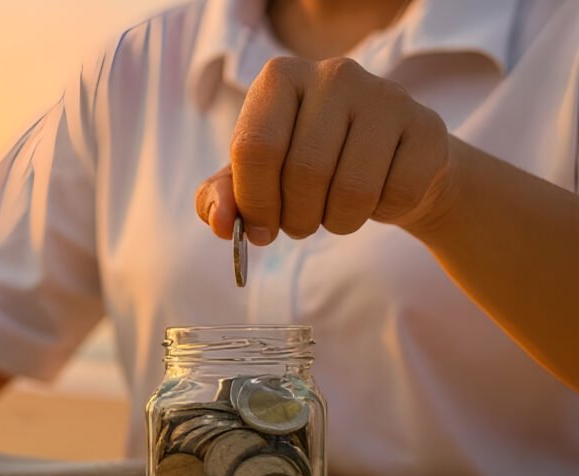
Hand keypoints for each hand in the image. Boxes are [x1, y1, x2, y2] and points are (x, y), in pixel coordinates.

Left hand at [195, 56, 454, 243]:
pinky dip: (380, 214)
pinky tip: (378, 195)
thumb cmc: (306, 168)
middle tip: (300, 224)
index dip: (254, 202)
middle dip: (296, 218)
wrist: (387, 164)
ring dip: (337, 221)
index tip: (259, 228)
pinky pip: (395, 195)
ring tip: (334, 211)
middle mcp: (334, 74)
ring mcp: (386, 96)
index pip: (255, 148)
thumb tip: (219, 221)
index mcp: (280, 78)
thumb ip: (220, 197)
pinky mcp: (427, 128)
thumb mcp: (253, 180)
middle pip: (304, 172)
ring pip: (352, 190)